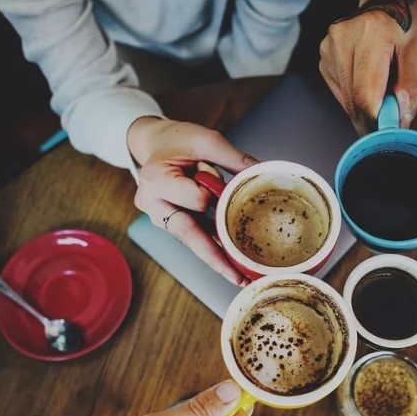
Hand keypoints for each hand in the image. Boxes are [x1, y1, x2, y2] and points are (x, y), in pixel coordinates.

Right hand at [128, 117, 257, 285]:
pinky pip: (193, 236)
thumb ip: (233, 158)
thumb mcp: (206, 140)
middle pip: (189, 235)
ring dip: (216, 257)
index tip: (217, 181)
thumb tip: (264, 174)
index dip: (214, 195)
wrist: (154, 142)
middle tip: (237, 276)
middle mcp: (153, 203)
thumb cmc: (176, 139)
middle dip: (215, 258)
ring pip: (192, 241)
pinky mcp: (169, 222)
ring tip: (239, 276)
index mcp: (156, 180)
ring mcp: (159, 216)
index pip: (196, 200)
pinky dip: (212, 246)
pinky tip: (230, 262)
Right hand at [320, 0, 416, 133]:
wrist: (386, 1)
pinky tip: (367, 82)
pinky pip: (339, 92)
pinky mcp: (324, 58)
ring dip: (364, 107)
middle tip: (390, 120)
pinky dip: (355, 97)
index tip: (388, 134)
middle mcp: (343, 40)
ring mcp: (329, 49)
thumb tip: (401, 118)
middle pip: (353, 101)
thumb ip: (412, 86)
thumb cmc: (405, 24)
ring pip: (345, 100)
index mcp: (370, 34)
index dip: (376, 121)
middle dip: (373, 118)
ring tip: (381, 90)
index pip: (365, 94)